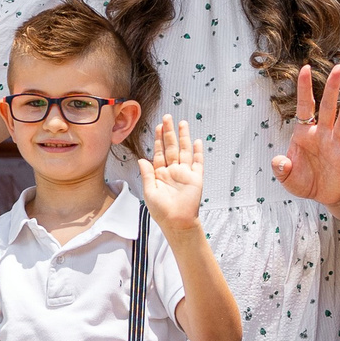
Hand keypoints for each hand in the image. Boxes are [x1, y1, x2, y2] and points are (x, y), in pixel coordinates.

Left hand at [137, 116, 206, 230]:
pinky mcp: (196, 178)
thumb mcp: (149, 192)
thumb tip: (141, 159)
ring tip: (182, 123)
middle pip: (171, 147)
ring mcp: (185, 173)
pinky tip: (197, 141)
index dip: (158, 139)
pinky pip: (198, 162)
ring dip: (183, 137)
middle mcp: (173, 171)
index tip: (157, 126)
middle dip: (169, 132)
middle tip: (167, 117)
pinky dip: (197, 152)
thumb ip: (146, 174)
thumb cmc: (161, 211)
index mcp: (160, 174)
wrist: (177, 222)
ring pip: (184, 151)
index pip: (159, 152)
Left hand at [270, 65, 339, 209]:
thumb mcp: (286, 177)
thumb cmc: (302, 181)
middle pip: (328, 107)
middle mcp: (321, 135)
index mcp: (304, 134)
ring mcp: (335, 145)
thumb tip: (279, 161)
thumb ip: (281, 168)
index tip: (305, 68)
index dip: (304, 88)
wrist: (320, 197)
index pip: (305, 107)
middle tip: (338, 67)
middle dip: (332, 88)